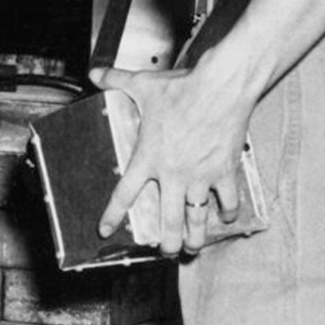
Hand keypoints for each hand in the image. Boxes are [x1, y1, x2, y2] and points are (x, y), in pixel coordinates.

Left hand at [89, 65, 256, 256]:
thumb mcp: (142, 84)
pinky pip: (229, 201)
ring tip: (192, 248)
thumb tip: (94, 72)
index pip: (125, 194)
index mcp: (149, 158)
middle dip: (166, 243)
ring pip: (197, 218)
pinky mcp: (225, 172)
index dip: (113, 215)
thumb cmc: (181, 88)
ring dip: (195, 237)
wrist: (221, 88)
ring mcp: (201, 176)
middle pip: (168, 220)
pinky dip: (228, 212)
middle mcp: (174, 174)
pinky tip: (226, 218)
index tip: (105, 230)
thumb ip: (115, 81)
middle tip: (165, 251)